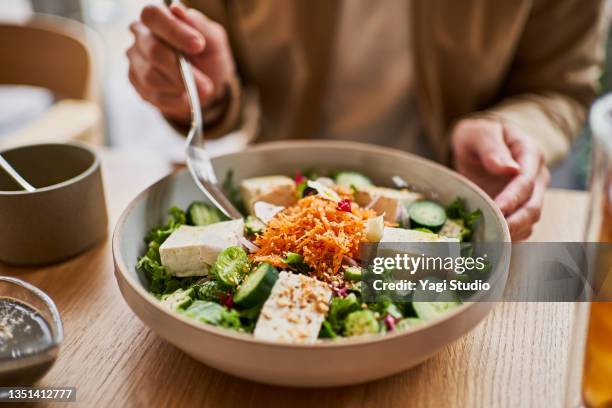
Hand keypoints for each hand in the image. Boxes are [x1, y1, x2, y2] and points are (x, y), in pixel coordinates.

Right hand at [127, 3, 234, 123]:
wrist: (207, 85)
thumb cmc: (208, 57)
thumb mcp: (213, 40)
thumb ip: (199, 25)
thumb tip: (177, 9)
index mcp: (157, 18)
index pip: (153, 15)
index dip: (174, 31)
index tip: (198, 45)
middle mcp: (140, 36)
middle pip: (153, 50)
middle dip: (182, 70)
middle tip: (206, 84)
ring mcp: (135, 60)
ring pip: (151, 76)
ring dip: (180, 87)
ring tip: (200, 89)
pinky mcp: (137, 83)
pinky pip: (153, 95)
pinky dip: (175, 100)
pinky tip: (186, 96)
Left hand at [451, 118, 549, 240]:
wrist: (478, 145)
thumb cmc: (479, 137)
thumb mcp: (480, 134)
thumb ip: (492, 147)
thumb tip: (509, 169)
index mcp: (530, 153)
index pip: (525, 181)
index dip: (512, 198)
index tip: (497, 209)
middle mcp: (537, 177)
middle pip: (532, 206)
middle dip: (514, 222)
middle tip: (494, 233)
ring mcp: (531, 195)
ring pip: (529, 221)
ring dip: (512, 233)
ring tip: (490, 241)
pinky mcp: (520, 209)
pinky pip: (521, 228)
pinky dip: (509, 237)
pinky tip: (491, 242)